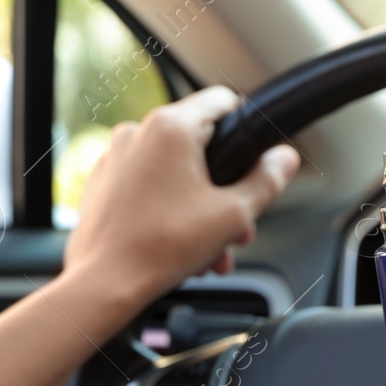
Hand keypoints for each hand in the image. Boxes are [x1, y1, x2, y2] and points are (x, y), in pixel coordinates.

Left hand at [63, 87, 299, 304]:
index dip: (244, 129)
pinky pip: (145, 186)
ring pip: (172, 171)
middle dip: (223, 189)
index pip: (222, 101)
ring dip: (198, 207)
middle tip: (235, 227)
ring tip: (208, 249)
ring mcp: (114, 157)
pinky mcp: (101, 183)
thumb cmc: (161, 247)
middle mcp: (137, 133)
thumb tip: (284, 159)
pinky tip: (177, 245)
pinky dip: (165, 209)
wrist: (104, 283)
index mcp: (171, 127)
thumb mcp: (232, 215)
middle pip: (198, 146)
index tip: (252, 159)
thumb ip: (266, 181)